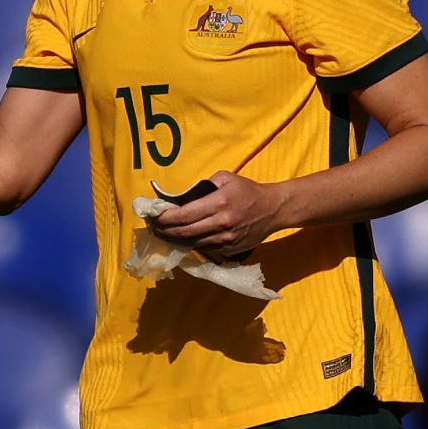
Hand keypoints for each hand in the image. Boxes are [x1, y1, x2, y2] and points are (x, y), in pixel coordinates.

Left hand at [147, 170, 286, 259]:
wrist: (273, 209)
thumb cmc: (247, 191)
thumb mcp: (226, 178)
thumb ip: (203, 186)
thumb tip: (182, 197)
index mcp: (219, 202)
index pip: (184, 215)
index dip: (165, 219)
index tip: (153, 217)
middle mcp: (221, 223)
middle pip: (184, 232)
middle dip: (165, 231)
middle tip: (153, 228)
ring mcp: (226, 239)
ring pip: (192, 243)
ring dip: (175, 240)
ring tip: (163, 234)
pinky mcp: (230, 249)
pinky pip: (204, 248)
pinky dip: (190, 245)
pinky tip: (182, 240)